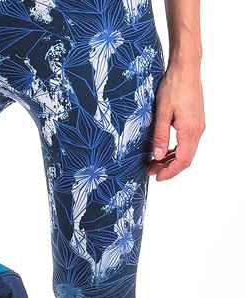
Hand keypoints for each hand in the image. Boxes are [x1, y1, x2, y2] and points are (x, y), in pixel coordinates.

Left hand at [148, 63, 204, 180]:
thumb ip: (160, 136)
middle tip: (151, 171)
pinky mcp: (194, 121)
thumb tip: (157, 156)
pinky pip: (186, 142)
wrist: (185, 68)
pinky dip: (175, 150)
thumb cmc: (174, 86)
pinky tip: (162, 150)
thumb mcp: (162, 113)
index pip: (183, 160)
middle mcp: (197, 129)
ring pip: (186, 151)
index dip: (170, 172)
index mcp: (190, 130)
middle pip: (186, 158)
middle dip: (169, 168)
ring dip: (171, 160)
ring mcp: (197, 125)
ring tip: (153, 163)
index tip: (157, 177)